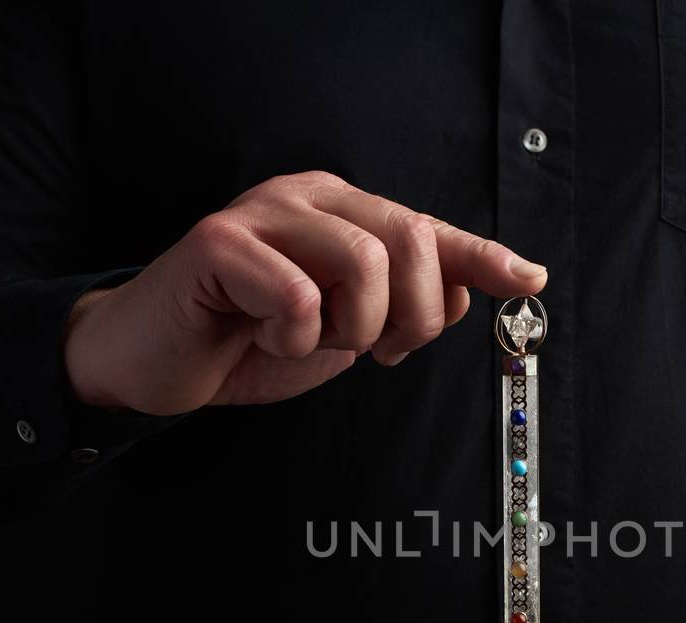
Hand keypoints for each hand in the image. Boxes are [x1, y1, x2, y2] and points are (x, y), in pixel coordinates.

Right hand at [64, 169, 547, 414]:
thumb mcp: (347, 328)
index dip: (483, 257)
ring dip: (352, 328)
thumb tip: (475, 291)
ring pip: (363, 261)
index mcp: (342, 211)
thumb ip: (405, 306)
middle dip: (413, 315)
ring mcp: (261, 213)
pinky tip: (269, 339)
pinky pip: (297, 292)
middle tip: (381, 352)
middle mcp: (307, 198)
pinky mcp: (218, 244)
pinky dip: (296, 336)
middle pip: (408, 240)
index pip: (429, 229)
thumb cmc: (249, 340)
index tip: (528, 280)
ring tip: (316, 342)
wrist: (157, 362)